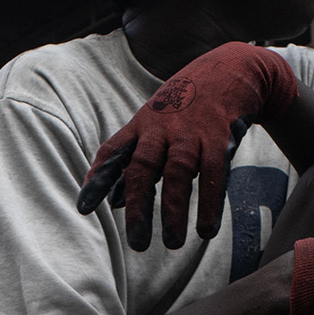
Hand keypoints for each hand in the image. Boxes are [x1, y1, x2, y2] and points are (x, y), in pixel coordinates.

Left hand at [78, 42, 298, 249]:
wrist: (230, 70)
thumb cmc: (185, 105)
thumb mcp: (154, 124)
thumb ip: (133, 161)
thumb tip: (112, 202)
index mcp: (141, 125)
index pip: (112, 153)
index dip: (97, 180)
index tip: (83, 208)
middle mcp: (161, 127)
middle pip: (142, 168)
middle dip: (138, 206)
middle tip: (137, 244)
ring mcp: (190, 130)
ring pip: (177, 173)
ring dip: (174, 210)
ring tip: (174, 243)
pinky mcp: (219, 135)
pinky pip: (213, 173)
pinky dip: (209, 202)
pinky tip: (206, 229)